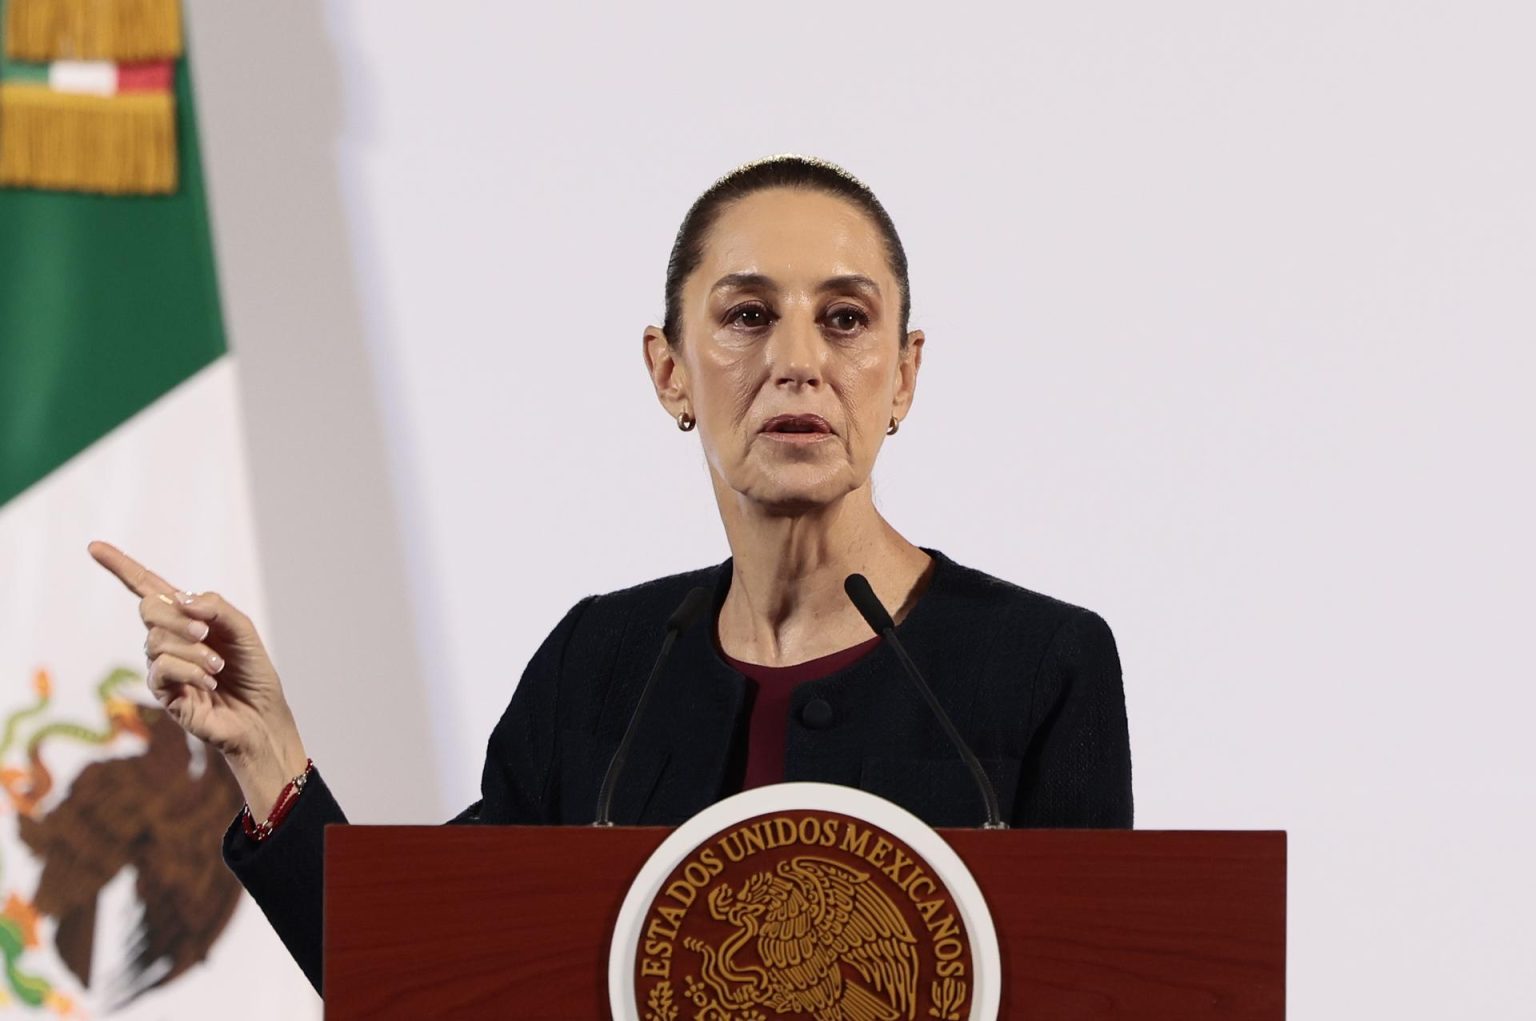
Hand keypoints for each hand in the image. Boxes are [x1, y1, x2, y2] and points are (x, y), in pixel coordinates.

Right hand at [88, 540, 307, 814]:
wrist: (261, 716)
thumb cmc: (252, 672)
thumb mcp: (242, 630)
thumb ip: (216, 607)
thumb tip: (180, 598)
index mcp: (186, 617)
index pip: (148, 587)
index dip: (122, 566)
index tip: (94, 546)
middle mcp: (167, 638)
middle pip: (149, 606)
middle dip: (179, 616)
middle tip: (208, 634)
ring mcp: (161, 665)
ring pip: (158, 639)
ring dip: (195, 650)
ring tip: (218, 668)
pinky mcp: (162, 691)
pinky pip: (161, 667)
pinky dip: (190, 670)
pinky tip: (208, 683)